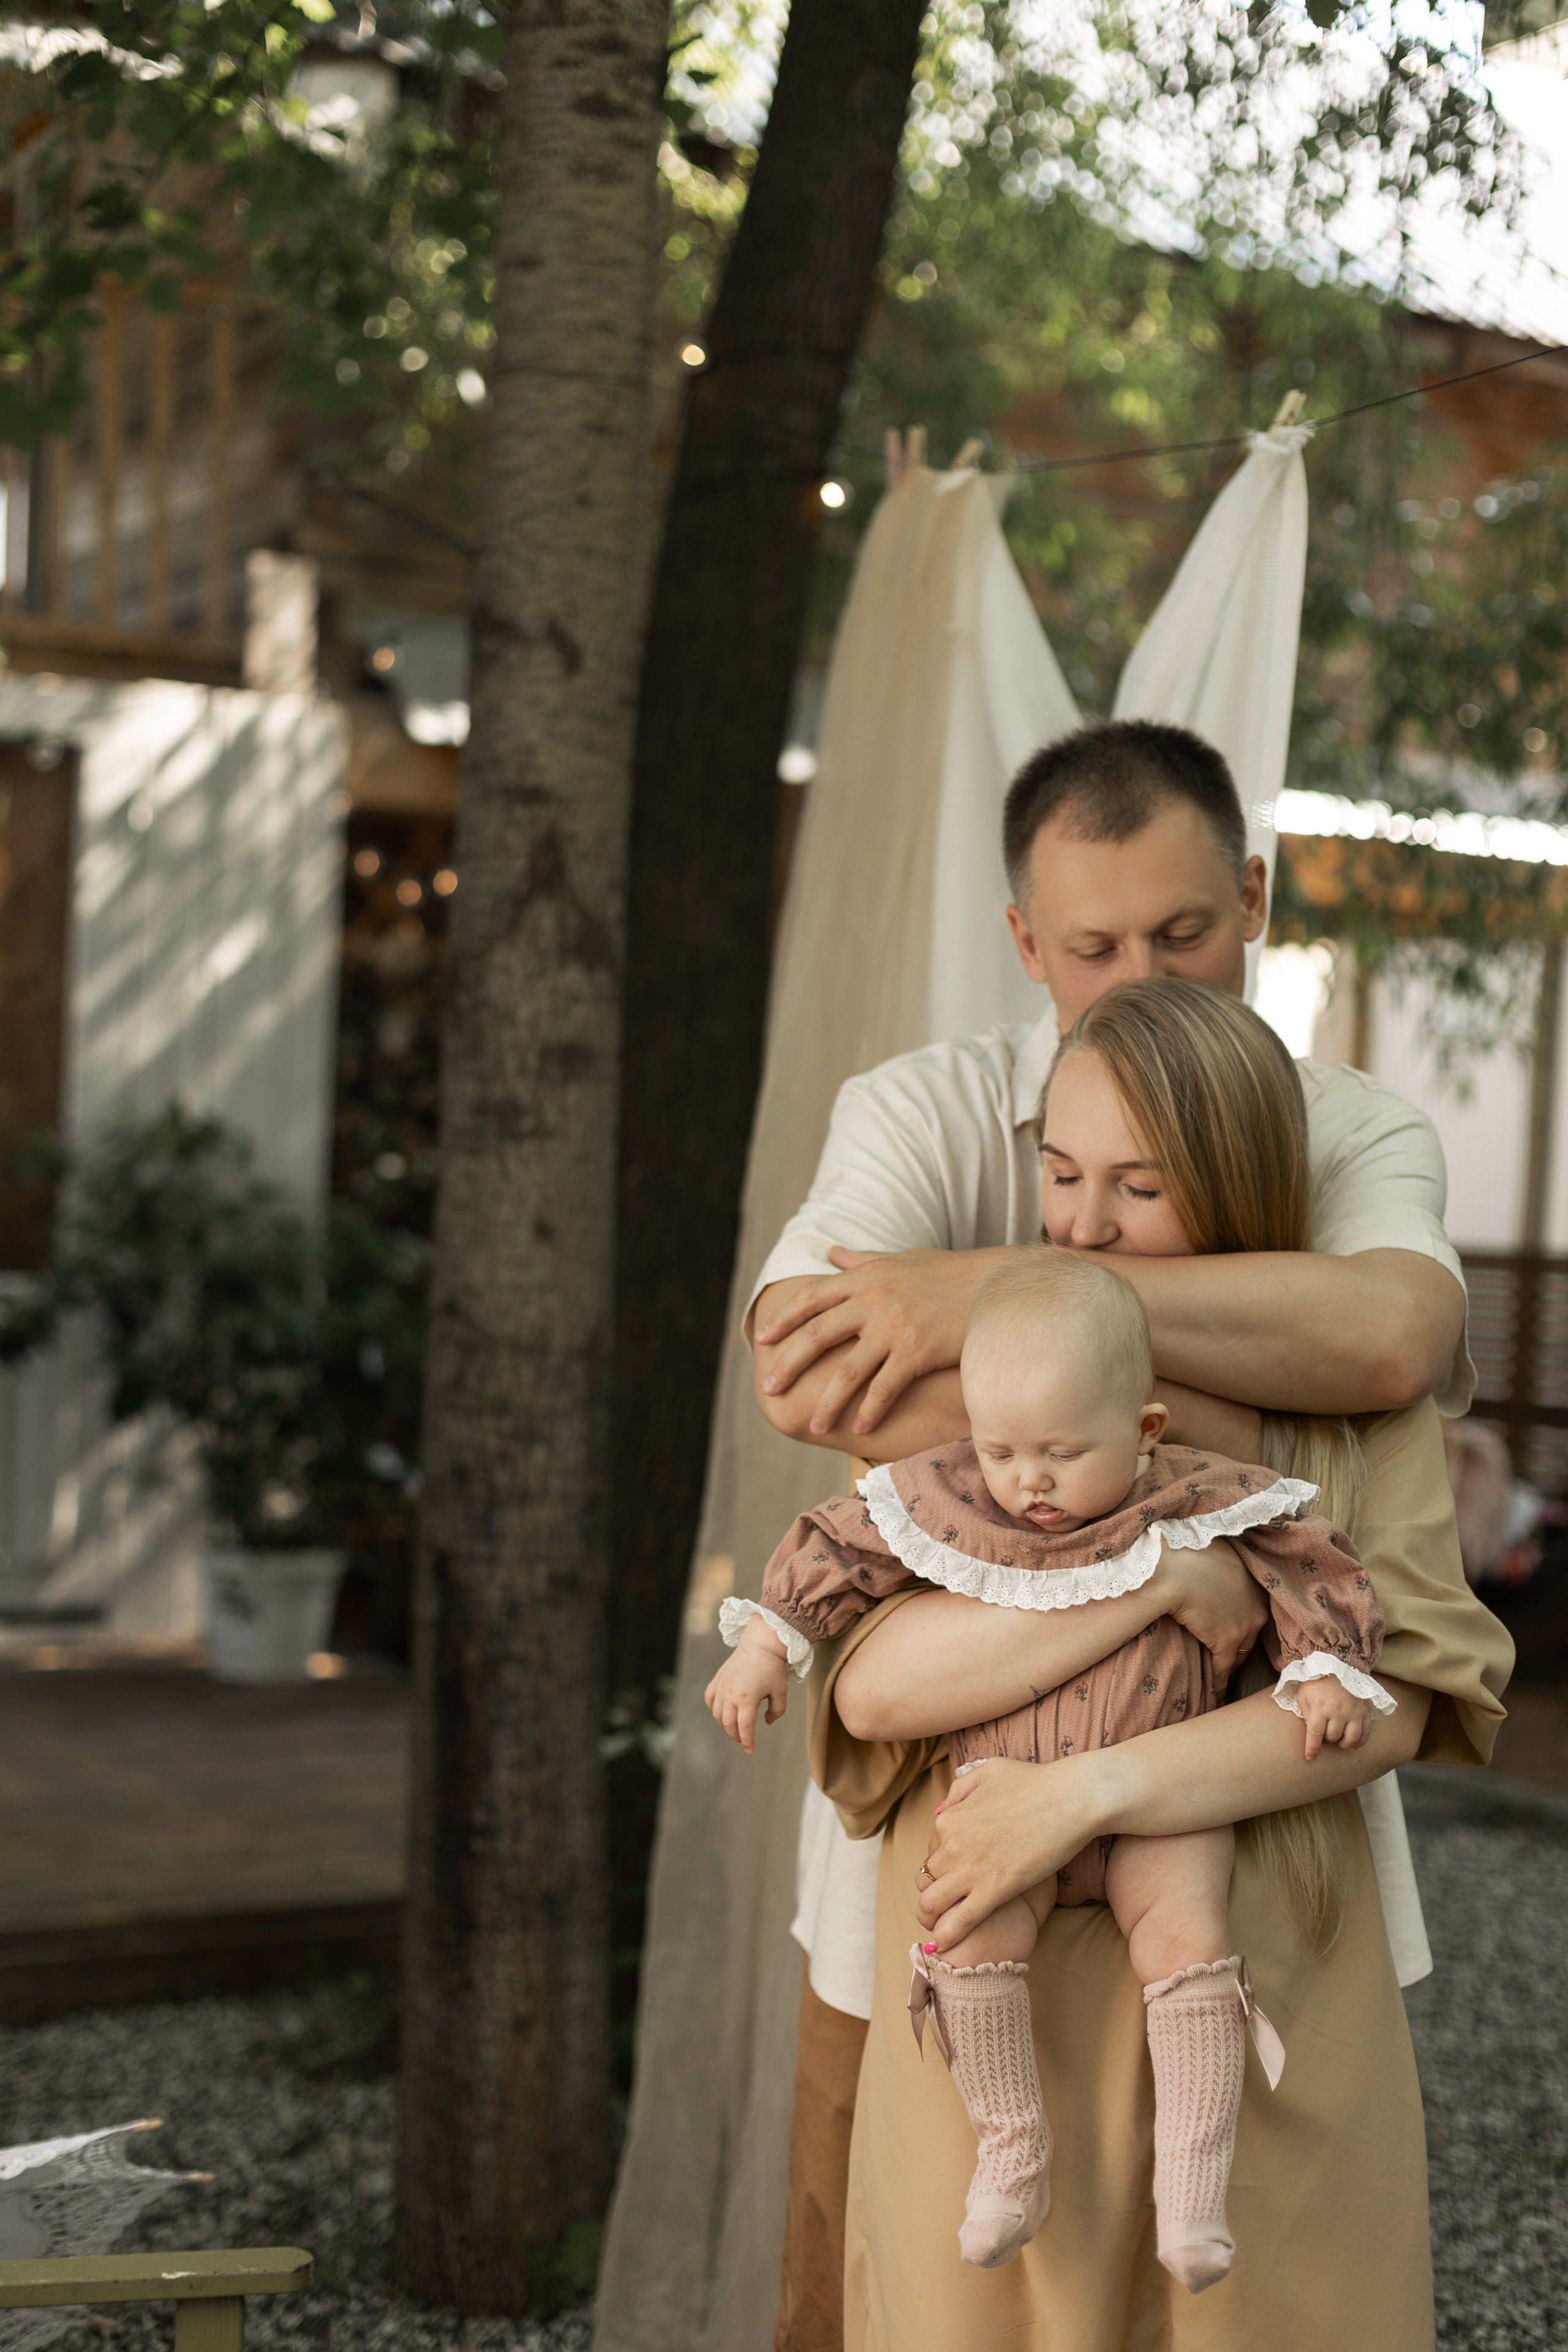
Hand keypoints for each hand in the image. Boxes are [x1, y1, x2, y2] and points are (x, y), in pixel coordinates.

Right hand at [704, 1620, 789, 1753]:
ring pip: (718, 1714)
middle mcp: (730, 1694)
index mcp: (747, 1699)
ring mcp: (722, 1686)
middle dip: (736, 1735)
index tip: (751, 1750)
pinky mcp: (718, 1679)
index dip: (747, 1742)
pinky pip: (710, 1699)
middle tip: (744, 1740)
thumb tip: (766, 1722)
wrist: (761, 1644)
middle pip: (729, 1724)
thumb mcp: (781, 1692)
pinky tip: (723, 1711)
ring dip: (726, 1724)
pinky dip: (715, 1708)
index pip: (744, 1728)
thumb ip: (777, 1711)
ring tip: (736, 1726)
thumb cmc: (773, 1667)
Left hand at [755, 1247, 1009, 1435]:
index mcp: (866, 1278)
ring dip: (827, 1401)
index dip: (785, 1318)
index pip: (813, 1298)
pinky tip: (859, 1428)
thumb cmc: (949, 1273)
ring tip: (812, 1425)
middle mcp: (874, 1300)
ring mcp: (894, 1327)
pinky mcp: (917, 1351)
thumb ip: (862, 1260)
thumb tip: (831, 1252)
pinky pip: (885, 1387)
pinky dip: (870, 1409)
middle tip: (769, 1387)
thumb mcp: (902, 1259)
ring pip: (848, 1370)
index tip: (763, 1337)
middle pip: (818, 1335)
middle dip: (790, 1363)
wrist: (994, 1286)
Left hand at [914, 1754, 1107, 1951]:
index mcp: (949, 1818)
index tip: (958, 1874)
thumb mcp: (988, 1771)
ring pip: (931, 1904)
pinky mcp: (994, 1890)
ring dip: (931, 1919)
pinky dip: (947, 1937)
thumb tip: (940, 1812)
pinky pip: (959, 1922)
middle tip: (945, 1907)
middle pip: (926, 1879)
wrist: (1072, 1798)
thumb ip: (960, 1790)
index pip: (931, 1851)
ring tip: (938, 1929)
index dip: (943, 1865)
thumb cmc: (1037, 1781)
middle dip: (932, 1894)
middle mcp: (951, 1843)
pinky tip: (943, 1948)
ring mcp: (970, 1868)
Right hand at [1155, 1538, 1266, 1689]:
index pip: (1251, 1612)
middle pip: (1249, 1636)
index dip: (1240, 1623)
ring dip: (1229, 1665)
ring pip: (1239, 1655)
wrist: (1174, 1567)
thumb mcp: (1216, 1553)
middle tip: (1226, 1656)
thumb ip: (1223, 1566)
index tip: (1229, 1629)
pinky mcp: (1227, 1641)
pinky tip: (1215, 1693)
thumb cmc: (1188, 1553)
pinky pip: (1223, 1669)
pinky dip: (1219, 1682)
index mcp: (1255, 1584)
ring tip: (1220, 1675)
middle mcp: (1257, 1607)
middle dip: (1238, 1647)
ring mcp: (1244, 1626)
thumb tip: (1213, 1566)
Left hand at [1295, 1677, 1374, 1762]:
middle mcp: (1339, 1711)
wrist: (1338, 1665)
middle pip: (1333, 1737)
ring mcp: (1354, 1712)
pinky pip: (1366, 1734)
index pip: (1315, 1735)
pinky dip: (1359, 1742)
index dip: (1312, 1749)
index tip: (1310, 1758)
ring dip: (1343, 1743)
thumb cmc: (1317, 1683)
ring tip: (1338, 1739)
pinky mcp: (1365, 1711)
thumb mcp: (1304, 1696)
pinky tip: (1352, 1742)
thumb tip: (1312, 1734)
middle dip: (1327, 1738)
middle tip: (1324, 1731)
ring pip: (1351, 1739)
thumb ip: (1306, 1715)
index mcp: (1320, 1707)